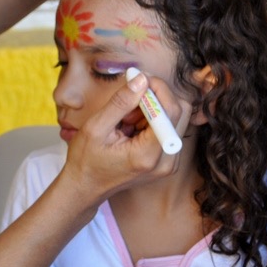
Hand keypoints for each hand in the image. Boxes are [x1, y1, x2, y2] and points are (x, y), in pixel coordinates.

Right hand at [60, 71, 191, 203]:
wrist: (85, 187)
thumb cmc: (85, 160)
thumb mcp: (95, 127)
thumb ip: (120, 103)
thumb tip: (141, 79)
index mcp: (148, 155)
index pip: (171, 111)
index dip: (158, 88)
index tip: (138, 78)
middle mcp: (166, 161)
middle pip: (181, 112)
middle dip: (157, 97)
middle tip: (130, 100)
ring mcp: (169, 163)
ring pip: (176, 118)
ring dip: (154, 109)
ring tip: (126, 119)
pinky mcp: (167, 161)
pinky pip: (169, 129)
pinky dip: (152, 120)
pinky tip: (130, 127)